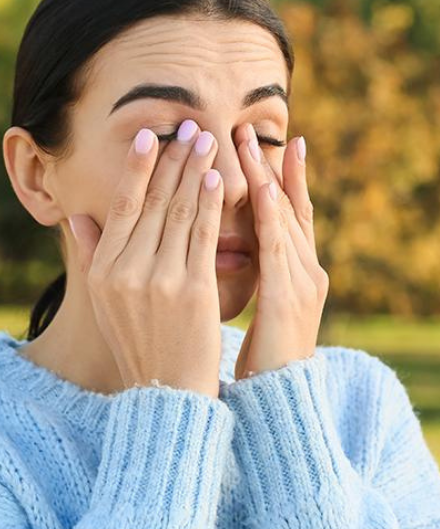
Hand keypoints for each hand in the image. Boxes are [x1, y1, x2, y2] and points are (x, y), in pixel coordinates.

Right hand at [68, 120, 224, 398]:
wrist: (166, 391)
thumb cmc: (137, 340)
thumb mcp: (103, 301)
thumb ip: (89, 255)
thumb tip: (76, 216)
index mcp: (104, 269)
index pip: (123, 206)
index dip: (138, 168)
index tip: (150, 136)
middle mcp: (127, 270)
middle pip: (154, 202)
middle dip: (174, 159)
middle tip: (189, 125)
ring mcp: (161, 279)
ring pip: (181, 212)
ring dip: (195, 172)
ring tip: (208, 140)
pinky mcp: (194, 290)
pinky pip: (204, 236)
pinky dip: (211, 204)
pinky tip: (217, 179)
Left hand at [234, 124, 328, 379]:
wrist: (278, 399)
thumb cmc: (262, 352)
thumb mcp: (260, 305)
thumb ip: (249, 272)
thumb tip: (222, 246)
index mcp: (294, 270)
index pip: (284, 213)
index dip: (275, 178)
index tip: (259, 145)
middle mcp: (305, 268)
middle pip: (287, 206)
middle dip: (269, 166)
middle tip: (250, 129)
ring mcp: (302, 280)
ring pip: (284, 218)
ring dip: (267, 177)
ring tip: (251, 144)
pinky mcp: (290, 298)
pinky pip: (277, 247)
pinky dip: (270, 215)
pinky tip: (259, 188)